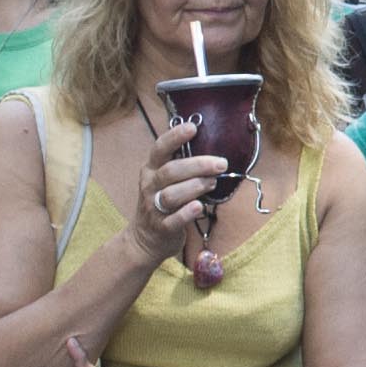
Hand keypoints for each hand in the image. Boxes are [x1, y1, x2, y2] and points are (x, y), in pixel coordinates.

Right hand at [120, 116, 225, 261]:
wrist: (145, 239)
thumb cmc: (162, 202)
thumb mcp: (164, 180)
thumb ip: (180, 164)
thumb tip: (210, 143)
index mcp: (150, 170)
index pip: (159, 149)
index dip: (175, 137)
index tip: (193, 127)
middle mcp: (149, 186)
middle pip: (170, 171)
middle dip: (197, 165)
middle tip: (221, 163)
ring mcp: (153, 207)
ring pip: (171, 195)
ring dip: (195, 186)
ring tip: (213, 183)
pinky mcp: (161, 228)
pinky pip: (173, 220)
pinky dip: (186, 213)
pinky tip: (199, 206)